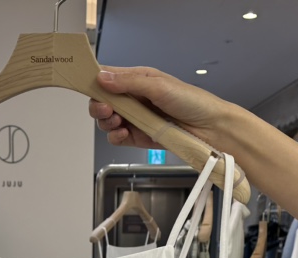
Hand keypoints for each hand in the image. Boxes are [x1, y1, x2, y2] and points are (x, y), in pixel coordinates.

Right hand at [89, 66, 229, 149]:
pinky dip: (116, 137)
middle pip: (102, 102)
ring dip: (107, 123)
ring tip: (118, 123)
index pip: (107, 78)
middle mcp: (134, 99)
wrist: (209, 128)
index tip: (88, 88)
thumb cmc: (191, 101)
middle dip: (99, 107)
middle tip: (106, 110)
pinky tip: (124, 134)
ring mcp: (135, 119)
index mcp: (137, 80)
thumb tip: (103, 78)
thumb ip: (129, 83)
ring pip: (107, 122)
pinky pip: (118, 138)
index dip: (95, 82)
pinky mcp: (139, 137)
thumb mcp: (158, 86)